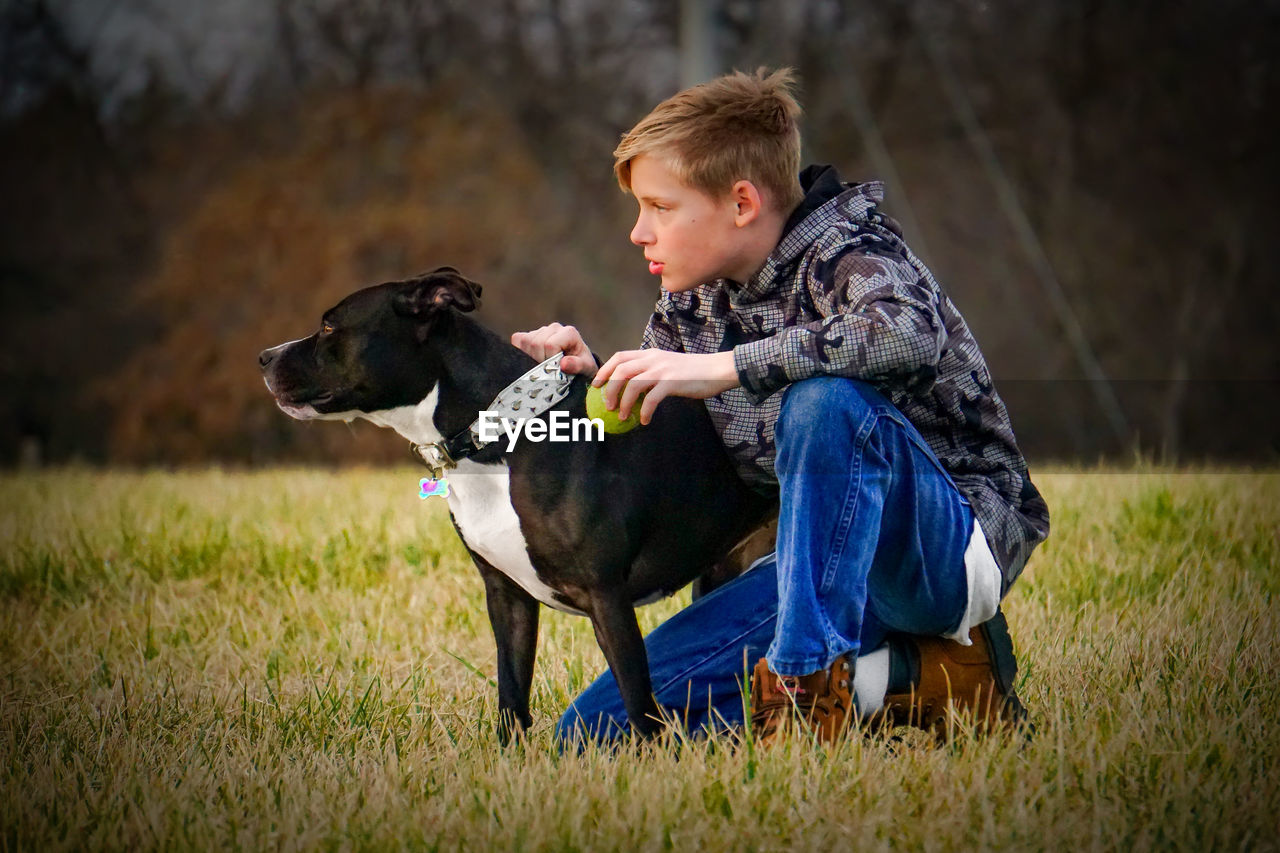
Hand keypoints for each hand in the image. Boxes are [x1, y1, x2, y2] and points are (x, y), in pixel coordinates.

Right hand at [510, 323, 596, 377]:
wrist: (578, 362)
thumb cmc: (582, 364)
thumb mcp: (586, 368)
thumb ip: (577, 365)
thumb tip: (563, 364)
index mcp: (569, 333)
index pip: (550, 344)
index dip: (549, 360)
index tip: (556, 370)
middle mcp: (554, 328)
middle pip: (536, 343)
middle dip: (539, 360)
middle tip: (548, 370)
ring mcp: (541, 330)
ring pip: (525, 341)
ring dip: (530, 357)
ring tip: (542, 365)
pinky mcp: (530, 334)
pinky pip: (517, 340)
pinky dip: (521, 352)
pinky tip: (532, 359)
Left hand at [592, 349, 739, 424]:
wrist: (716, 370)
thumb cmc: (692, 372)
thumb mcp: (667, 365)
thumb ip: (650, 372)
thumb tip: (632, 389)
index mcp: (649, 354)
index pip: (619, 357)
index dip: (604, 370)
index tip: (596, 384)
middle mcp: (653, 359)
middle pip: (621, 371)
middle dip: (609, 389)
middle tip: (607, 405)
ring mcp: (662, 370)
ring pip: (633, 385)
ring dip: (624, 402)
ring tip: (623, 416)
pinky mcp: (672, 382)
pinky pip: (651, 399)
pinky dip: (645, 411)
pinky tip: (645, 420)